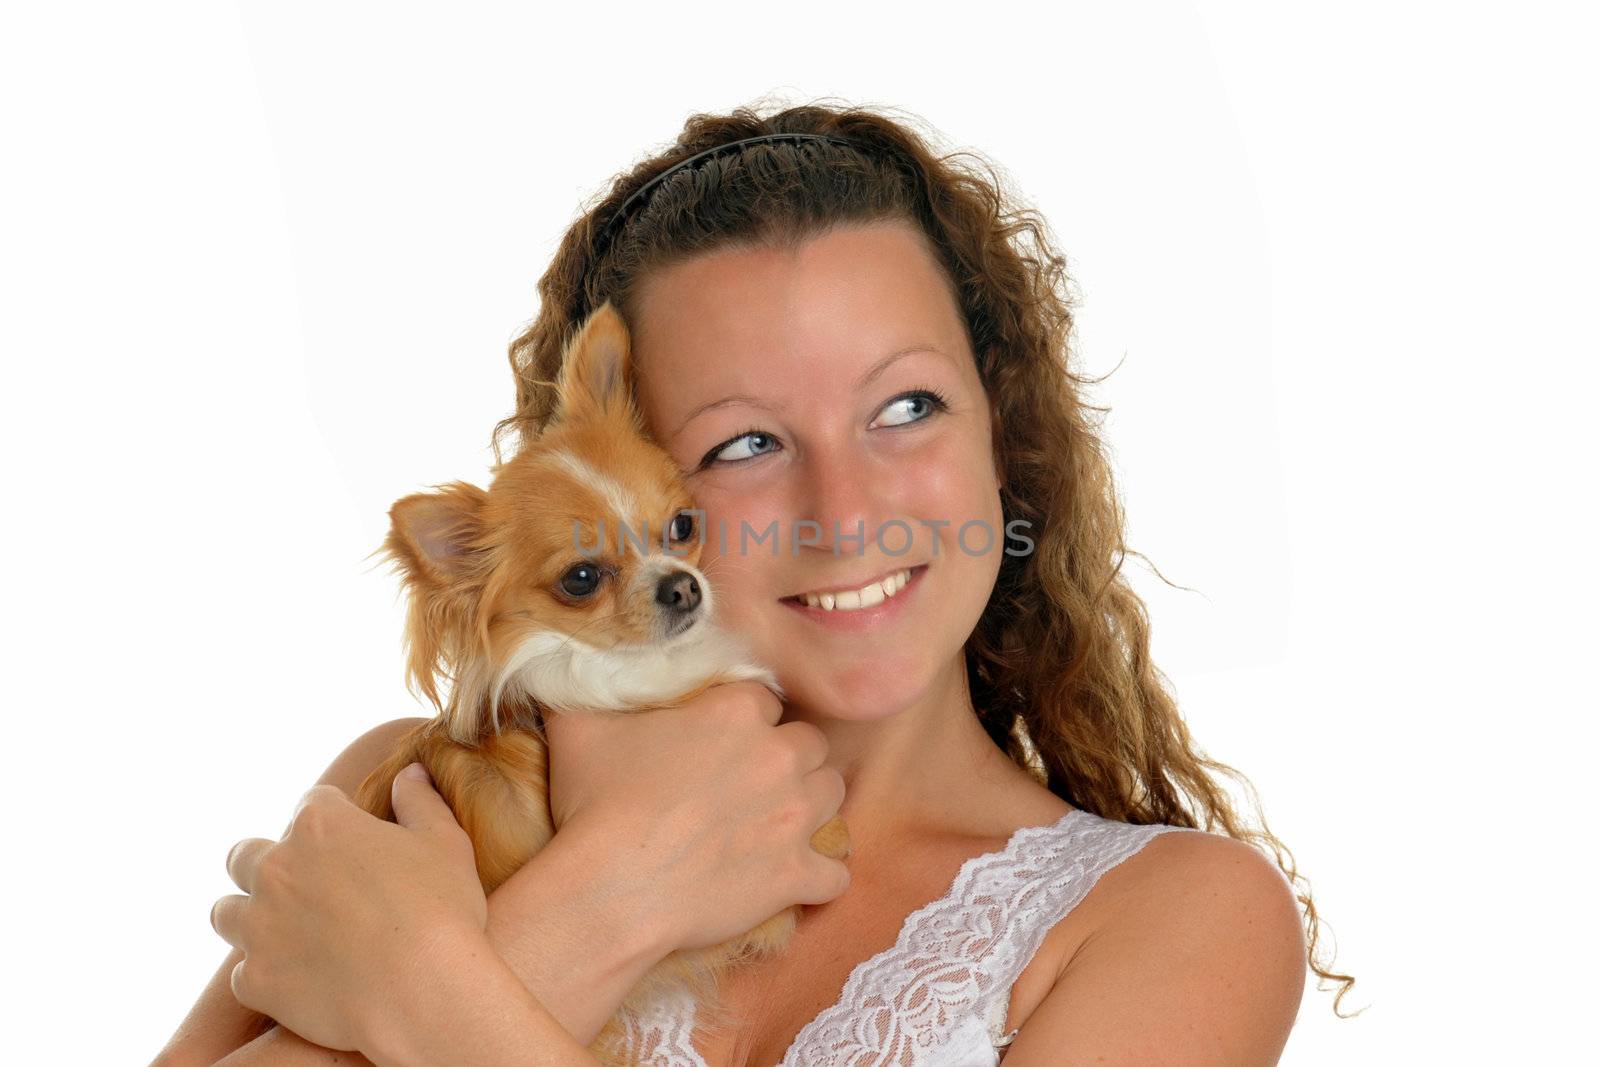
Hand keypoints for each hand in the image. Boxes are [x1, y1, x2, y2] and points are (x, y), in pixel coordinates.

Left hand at [210, 763, 489, 1054]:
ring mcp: (258, 926)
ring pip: (225, 912)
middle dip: (269, 865)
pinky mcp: (255, 979)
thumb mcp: (445, 843)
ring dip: (249, 916)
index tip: (353, 844)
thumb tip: (408, 774)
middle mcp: (276, 868)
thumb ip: (419, 802)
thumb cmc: (441, 911)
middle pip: (245, 855)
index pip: (312, 803)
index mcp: (321, 826)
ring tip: (286, 932)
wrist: (422, 993)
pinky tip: (300, 980)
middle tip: (308, 887)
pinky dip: (266, 975)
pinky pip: (244, 973)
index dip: (335, 820)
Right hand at [543, 680, 850, 954]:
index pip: (766, 698)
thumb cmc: (596, 805)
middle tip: (754, 781)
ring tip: (778, 820)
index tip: (727, 738)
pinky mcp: (797, 873)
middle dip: (788, 758)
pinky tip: (795, 878)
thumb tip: (568, 666)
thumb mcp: (579, 729)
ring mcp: (795, 817)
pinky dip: (818, 877)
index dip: (748, 718)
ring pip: (832, 795)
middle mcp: (780, 756)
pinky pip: (835, 874)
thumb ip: (585, 688)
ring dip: (810, 805)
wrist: (612, 889)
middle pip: (811, 744)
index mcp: (737, 712)